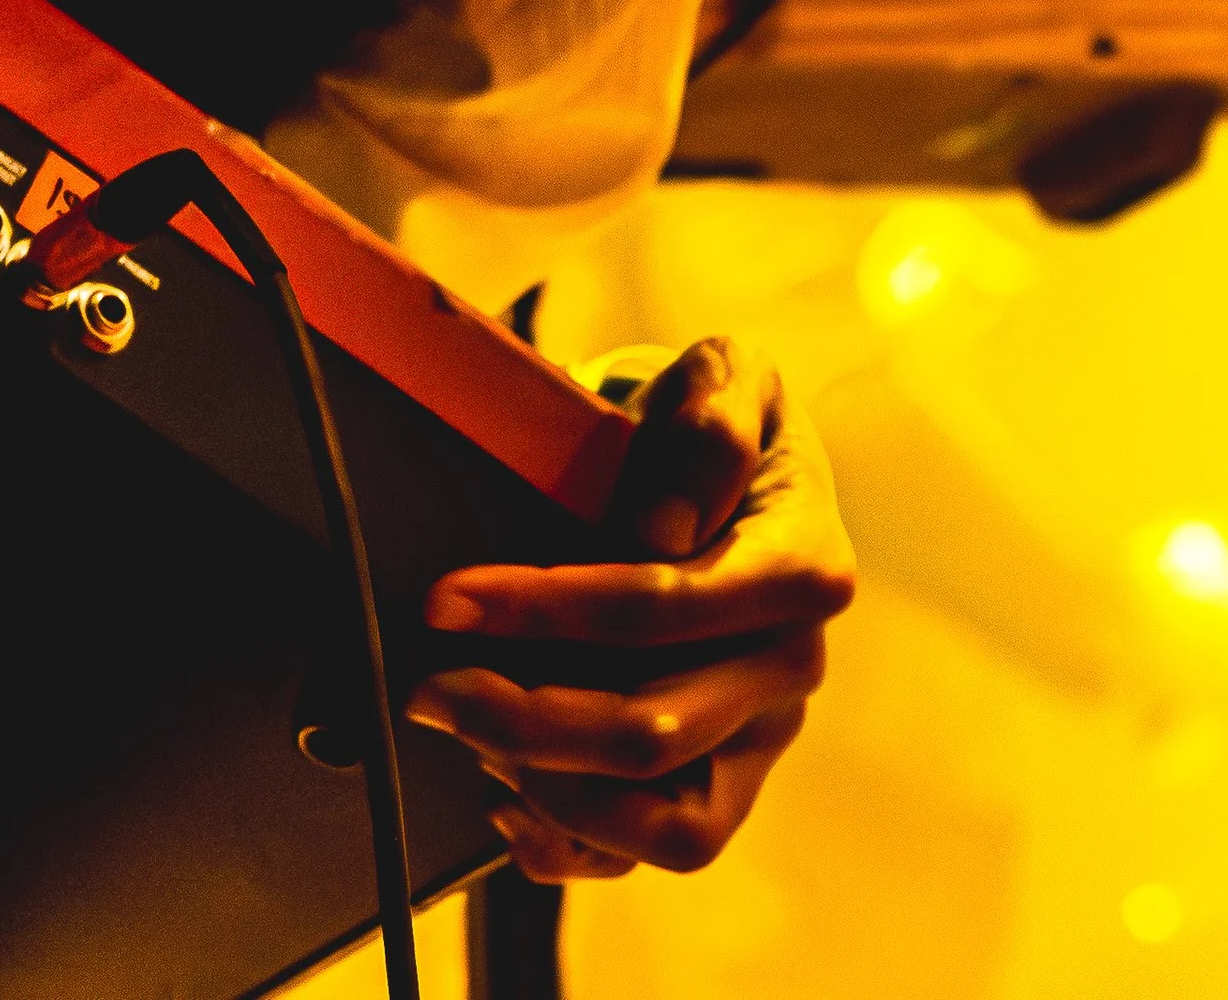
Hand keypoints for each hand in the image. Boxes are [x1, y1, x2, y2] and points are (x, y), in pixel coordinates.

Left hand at [407, 339, 854, 880]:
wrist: (733, 470)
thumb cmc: (718, 421)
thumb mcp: (727, 378)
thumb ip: (711, 425)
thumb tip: (665, 526)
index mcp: (800, 566)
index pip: (663, 608)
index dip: (548, 611)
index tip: (448, 600)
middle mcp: (790, 665)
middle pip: (652, 732)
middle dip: (521, 717)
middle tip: (428, 686)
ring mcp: (759, 735)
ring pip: (663, 821)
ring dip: (550, 791)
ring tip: (471, 735)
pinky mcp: (727, 778)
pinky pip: (657, 849)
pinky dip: (574, 846)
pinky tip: (507, 801)